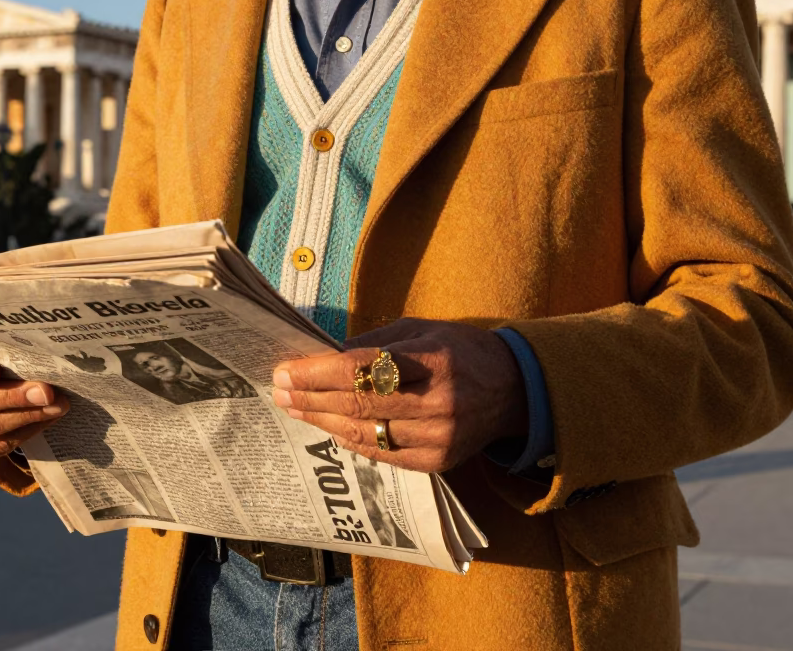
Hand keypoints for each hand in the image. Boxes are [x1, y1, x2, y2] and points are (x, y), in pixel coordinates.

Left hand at [272, 318, 526, 472]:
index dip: (318, 371)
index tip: (286, 371)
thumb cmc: (460, 351)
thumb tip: (325, 356)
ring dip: (323, 421)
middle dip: (311, 398)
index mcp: (435, 360)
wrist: (513, 389)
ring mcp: (440, 436)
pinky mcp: (439, 462)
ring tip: (295, 409)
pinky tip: (330, 428)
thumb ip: (376, 343)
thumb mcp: (423, 330)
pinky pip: (383, 454)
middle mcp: (439, 402)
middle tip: (279, 392)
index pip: (363, 368)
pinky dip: (352, 441)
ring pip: (367, 433)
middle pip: (359, 404)